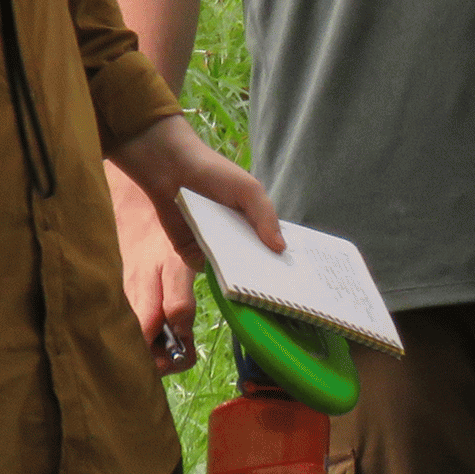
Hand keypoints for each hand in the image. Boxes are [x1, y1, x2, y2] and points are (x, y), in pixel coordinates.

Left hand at [106, 116, 284, 372]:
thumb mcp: (248, 189)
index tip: (306, 285)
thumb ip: (265, 216)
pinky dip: (218, 283)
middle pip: (256, 265)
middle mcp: (237, 239)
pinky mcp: (191, 256)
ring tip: (267, 304)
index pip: (276, 247)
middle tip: (290, 302)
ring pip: (233, 273)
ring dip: (245, 285)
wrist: (167, 169)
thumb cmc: (213, 173)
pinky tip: (235, 296)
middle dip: (269, 280)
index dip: (289, 264)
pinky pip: (208, 274)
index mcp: (255, 222)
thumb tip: (281, 249)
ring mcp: (215, 249)